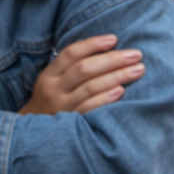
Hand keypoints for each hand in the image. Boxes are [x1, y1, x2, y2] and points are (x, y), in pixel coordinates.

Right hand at [20, 35, 144, 114]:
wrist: (35, 134)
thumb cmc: (52, 101)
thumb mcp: (52, 81)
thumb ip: (70, 67)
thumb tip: (106, 49)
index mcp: (49, 74)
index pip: (71, 53)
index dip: (93, 44)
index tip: (114, 39)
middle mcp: (53, 89)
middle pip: (84, 69)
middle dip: (112, 59)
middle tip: (136, 55)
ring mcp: (62, 106)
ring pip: (90, 87)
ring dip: (116, 76)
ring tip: (137, 70)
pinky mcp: (72, 123)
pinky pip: (90, 108)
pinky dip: (106, 98)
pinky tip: (122, 91)